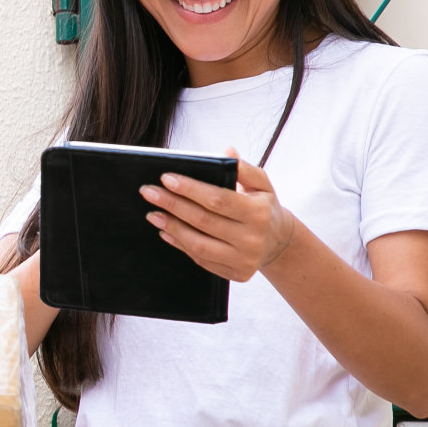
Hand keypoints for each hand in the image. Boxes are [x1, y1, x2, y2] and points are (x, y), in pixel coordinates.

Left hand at [140, 148, 297, 282]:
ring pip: (198, 244)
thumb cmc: (263, 206)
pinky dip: (180, 245)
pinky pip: (201, 260)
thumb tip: (227, 152)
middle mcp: (252, 239)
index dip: (190, 189)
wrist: (278, 241)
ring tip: (153, 214)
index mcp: (259, 213)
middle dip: (172, 205)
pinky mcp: (236, 274)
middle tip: (148, 192)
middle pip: (203, 221)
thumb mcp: (262, 184)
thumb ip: (245, 168)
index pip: (218, 199)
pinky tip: (166, 232)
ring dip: (171, 228)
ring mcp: (244, 260)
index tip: (166, 178)